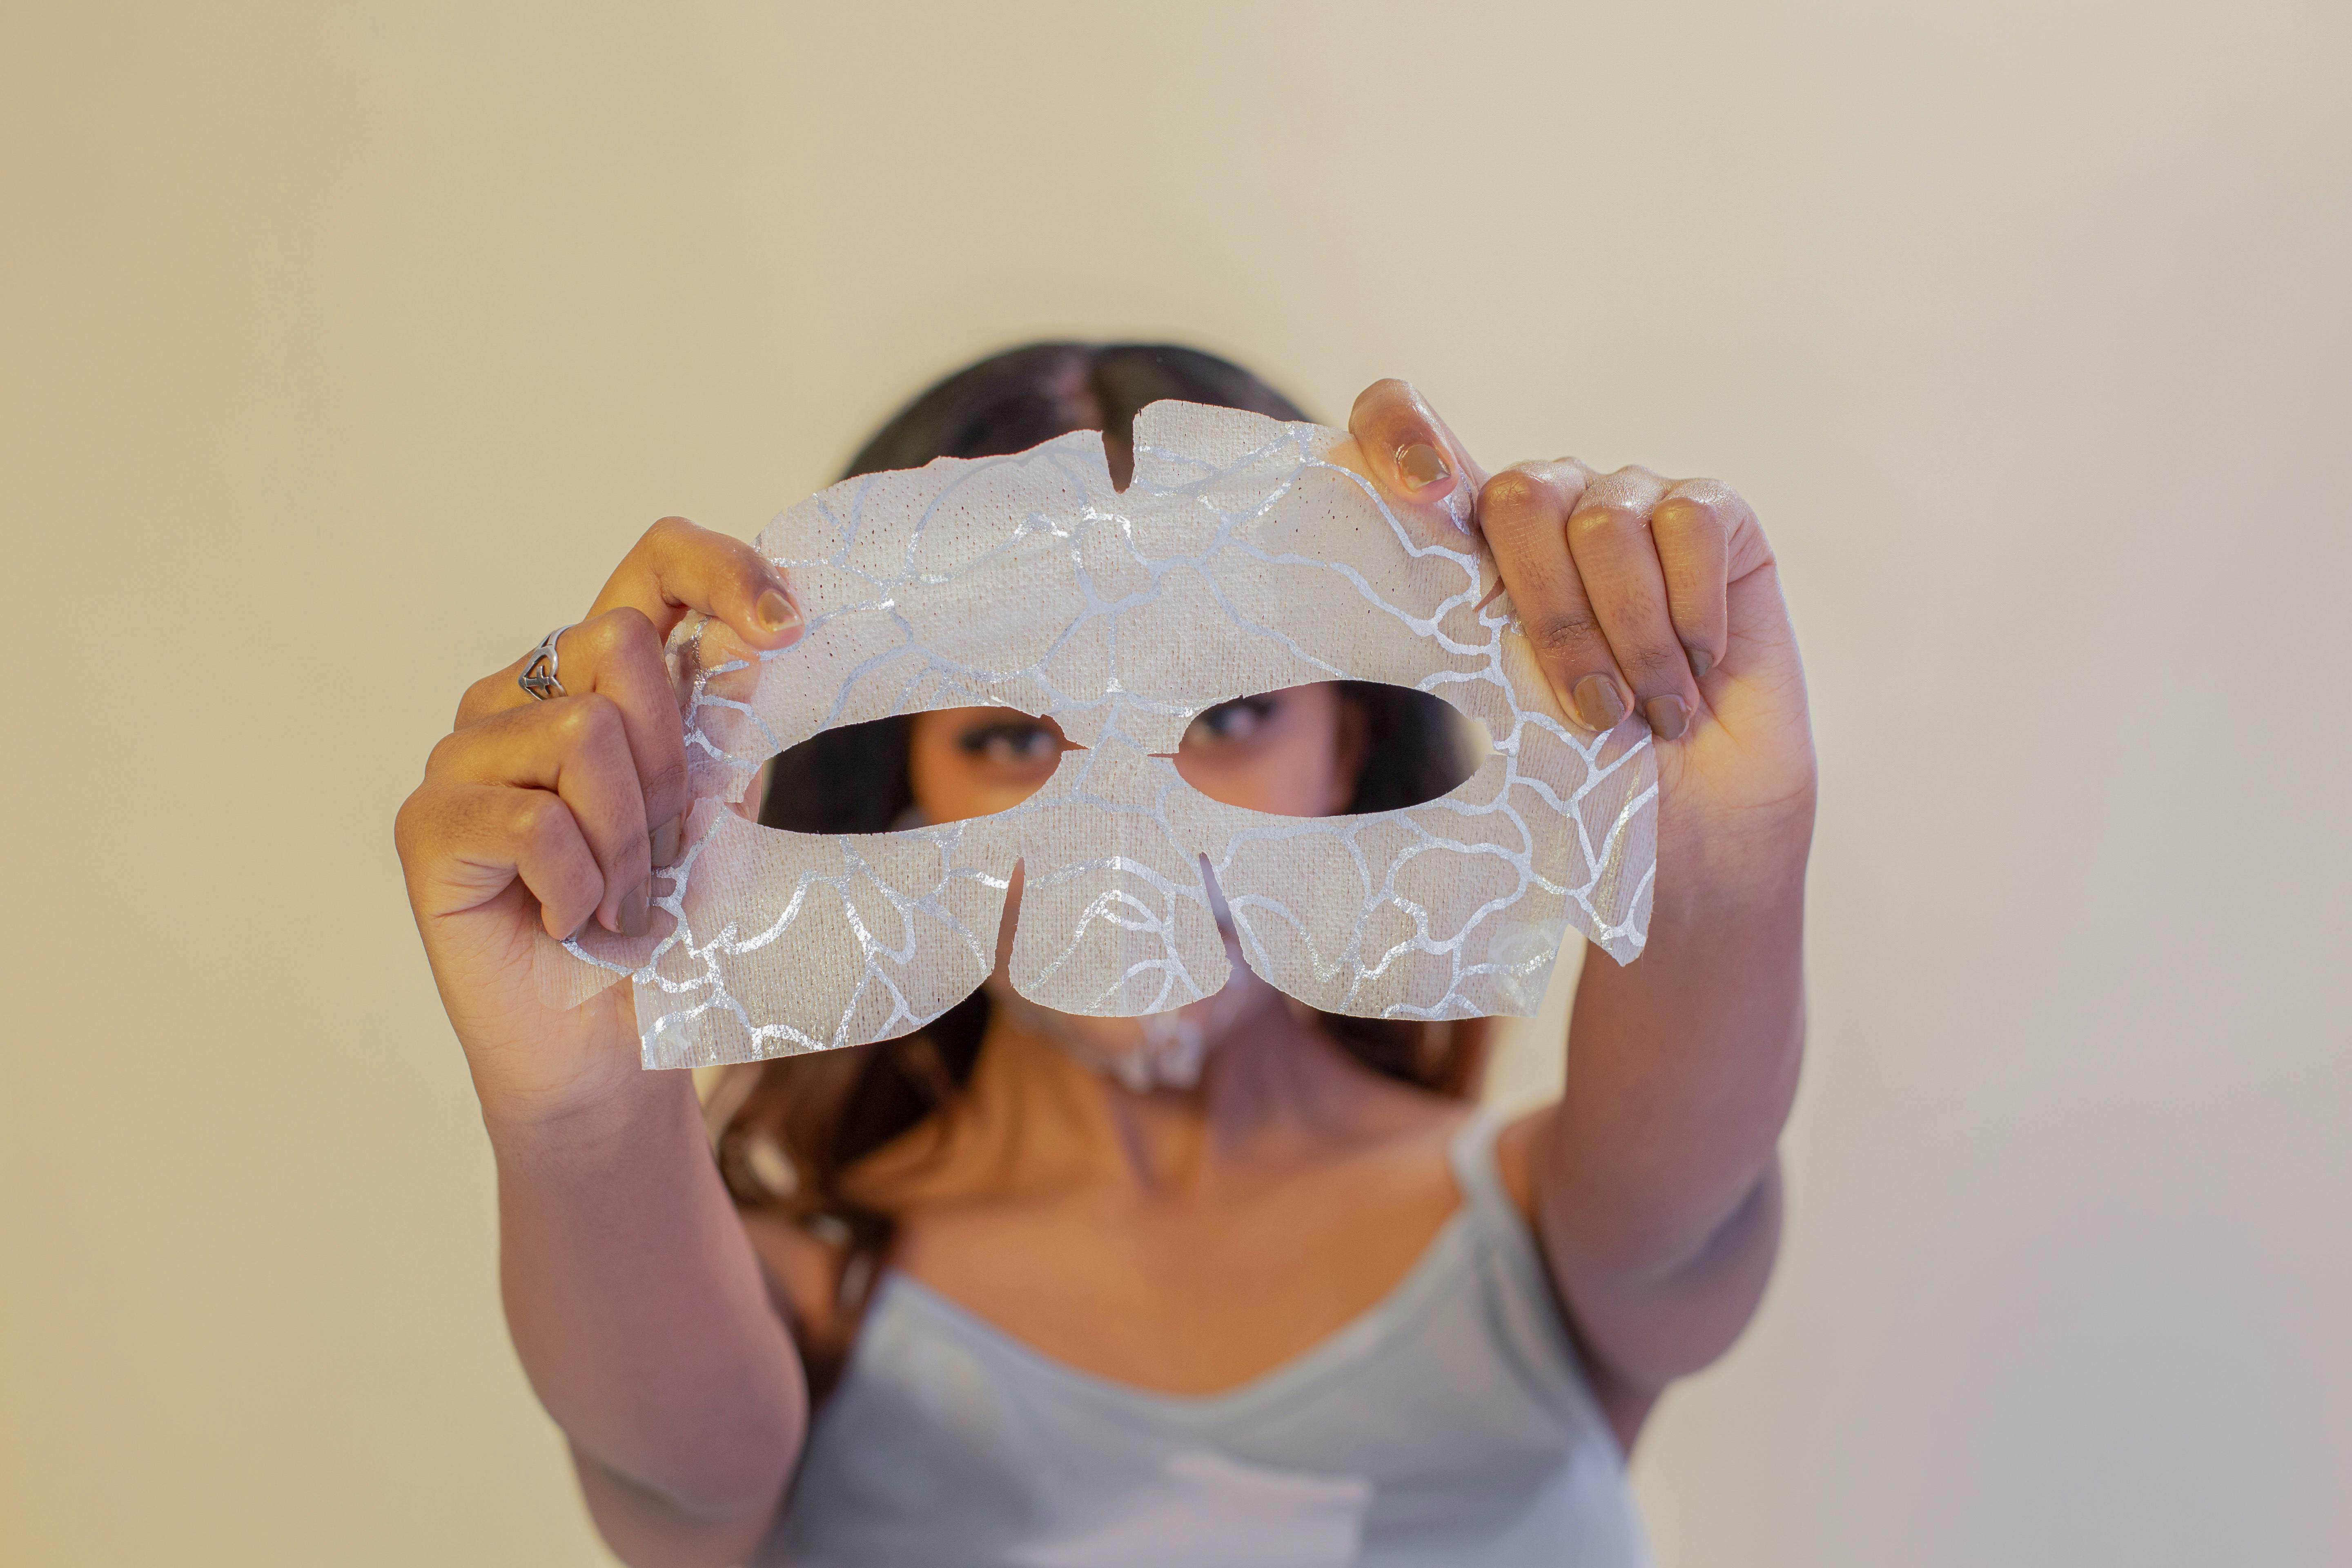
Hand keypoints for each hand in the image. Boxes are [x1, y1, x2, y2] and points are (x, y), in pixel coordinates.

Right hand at [393, 518, 804, 1124]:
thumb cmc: (662, 926)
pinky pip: (532, 819)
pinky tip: (572, 921)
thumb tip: (752, 639)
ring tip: (624, 904)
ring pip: (581, 735)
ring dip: (630, 840)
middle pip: (617, 648)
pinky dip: (578, 883)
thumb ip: (724, 726)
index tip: (784, 628)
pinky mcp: (427, 825)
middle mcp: (520, 698)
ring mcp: (463, 758)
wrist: (611, 1049)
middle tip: (669, 854)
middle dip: (671, 762)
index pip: (651, 564)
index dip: (719, 570)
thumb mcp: (716, 812)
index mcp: (597, 681)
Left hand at [1341, 380, 1815, 892]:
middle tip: (1588, 712)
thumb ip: (1415, 673)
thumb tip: (1304, 701)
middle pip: (1519, 497)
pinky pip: (1691, 523)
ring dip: (1629, 636)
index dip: (1398, 433)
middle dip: (1552, 616)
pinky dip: (1691, 612)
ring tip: (1646, 713)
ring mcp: (1628, 501)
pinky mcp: (1713, 513)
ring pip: (1605, 521)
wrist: (1688, 836)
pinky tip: (1696, 673)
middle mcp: (1542, 507)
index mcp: (1464, 547)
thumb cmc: (1572, 788)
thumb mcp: (1477, 732)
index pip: (1401, 430)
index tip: (1418, 489)